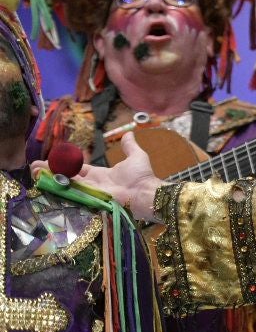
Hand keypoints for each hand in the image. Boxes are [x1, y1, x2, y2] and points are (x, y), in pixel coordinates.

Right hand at [32, 134, 161, 220]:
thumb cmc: (142, 177)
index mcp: (101, 174)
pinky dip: (57, 185)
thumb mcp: (136, 156)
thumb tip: (129, 133)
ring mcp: (89, 191)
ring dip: (49, 177)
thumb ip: (129, 146)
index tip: (53, 161)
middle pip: (67, 177)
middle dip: (51, 171)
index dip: (66, 165)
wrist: (145, 192)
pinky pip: (70, 191)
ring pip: (65, 183)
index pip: (79, 169)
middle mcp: (93, 184)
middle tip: (35, 166)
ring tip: (33, 171)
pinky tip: (44, 179)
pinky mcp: (88, 197)